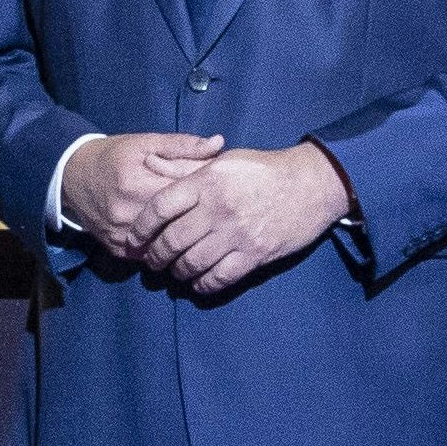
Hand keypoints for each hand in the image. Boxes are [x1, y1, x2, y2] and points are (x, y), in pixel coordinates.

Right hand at [61, 134, 221, 260]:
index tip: (221, 186)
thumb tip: (219, 143)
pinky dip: (163, 247)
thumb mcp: (144, 143)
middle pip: (178, 223)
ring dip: (182, 236)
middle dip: (198, 216)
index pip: (185, 194)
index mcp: (137, 185)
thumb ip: (182, 145)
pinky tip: (175, 238)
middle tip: (215, 208)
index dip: (207, 190)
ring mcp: (121, 236)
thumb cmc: (112, 156)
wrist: (71, 177)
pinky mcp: (117, 249)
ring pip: (165, 244)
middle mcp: (128, 215)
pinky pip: (149, 255)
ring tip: (199, 226)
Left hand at [140, 145, 351, 295]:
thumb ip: (185, 167)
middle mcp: (219, 208)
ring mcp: (238, 233)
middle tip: (152, 261)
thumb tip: (149, 166)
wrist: (311, 184)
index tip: (135, 237)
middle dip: (156, 256)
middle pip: (173, 240)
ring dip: (177, 272)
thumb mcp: (223, 160)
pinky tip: (199, 282)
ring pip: (192, 263)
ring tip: (174, 271)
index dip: (142, 227)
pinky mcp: (256, 254)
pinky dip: (203, 285)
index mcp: (207, 180)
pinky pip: (220, 278)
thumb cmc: (263, 170)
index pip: (161, 206)